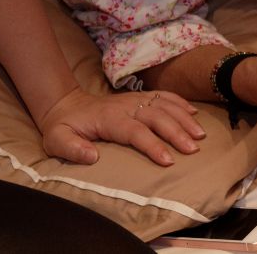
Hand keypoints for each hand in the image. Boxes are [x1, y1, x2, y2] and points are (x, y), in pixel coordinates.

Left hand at [37, 87, 203, 165]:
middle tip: (193, 149)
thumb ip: (71, 149)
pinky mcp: (140, 97)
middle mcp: (127, 106)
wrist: (66, 104)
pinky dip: (181, 102)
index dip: (153, 145)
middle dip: (177, 132)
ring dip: (184, 118)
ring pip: (165, 105)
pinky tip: (194, 112)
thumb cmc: (64, 127)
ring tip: (200, 134)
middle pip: (157, 117)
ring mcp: (135, 99)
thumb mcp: (56, 140)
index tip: (168, 160)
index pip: (136, 132)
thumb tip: (92, 156)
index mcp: (110, 119)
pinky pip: (164, 96)